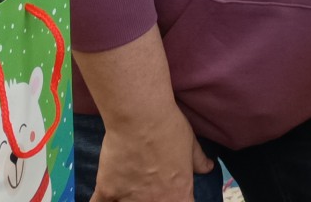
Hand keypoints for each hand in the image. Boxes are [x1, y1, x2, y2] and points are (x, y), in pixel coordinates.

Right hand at [88, 109, 212, 201]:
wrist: (141, 117)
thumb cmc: (170, 128)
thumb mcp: (191, 145)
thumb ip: (199, 161)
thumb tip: (208, 168)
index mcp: (178, 194)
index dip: (178, 200)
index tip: (172, 194)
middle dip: (151, 199)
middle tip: (148, 187)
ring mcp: (129, 199)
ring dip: (128, 199)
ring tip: (131, 188)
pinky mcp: (107, 190)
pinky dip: (101, 201)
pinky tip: (106, 195)